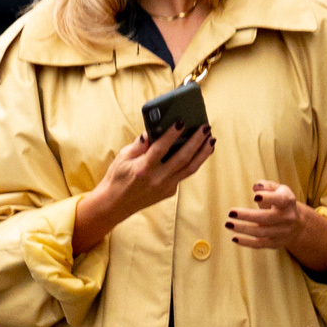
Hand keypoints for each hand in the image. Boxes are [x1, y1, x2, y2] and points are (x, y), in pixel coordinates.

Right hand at [74, 125, 213, 255]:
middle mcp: (157, 179)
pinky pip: (184, 174)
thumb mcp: (123, 157)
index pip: (160, 149)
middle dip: (197, 141)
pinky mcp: (169, 192)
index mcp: (143, 169)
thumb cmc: (117, 178)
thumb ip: (139, 144)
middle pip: (183, 158)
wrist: (115, 204)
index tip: (182, 122)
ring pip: (190, 169)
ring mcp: (165, 187)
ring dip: (203, 153)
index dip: (172, 134)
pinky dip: (193, 162)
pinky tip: (199, 152)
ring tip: (211, 139)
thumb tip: (152, 130)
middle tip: (205, 127)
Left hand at [226, 181, 326, 274]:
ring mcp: (282, 232)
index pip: (280, 200)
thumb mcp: (278, 189)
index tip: (255, 196)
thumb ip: (267, 186)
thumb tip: (256, 187)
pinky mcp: (275, 243)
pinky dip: (246, 242)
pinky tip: (234, 238)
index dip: (268, 198)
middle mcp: (287, 217)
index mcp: (288, 201)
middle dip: (248, 216)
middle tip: (231, 212)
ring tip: (228, 223)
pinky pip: (260, 244)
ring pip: (262, 233)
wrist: (297, 224)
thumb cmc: (281, 202)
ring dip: (243, 229)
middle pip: (267, 218)